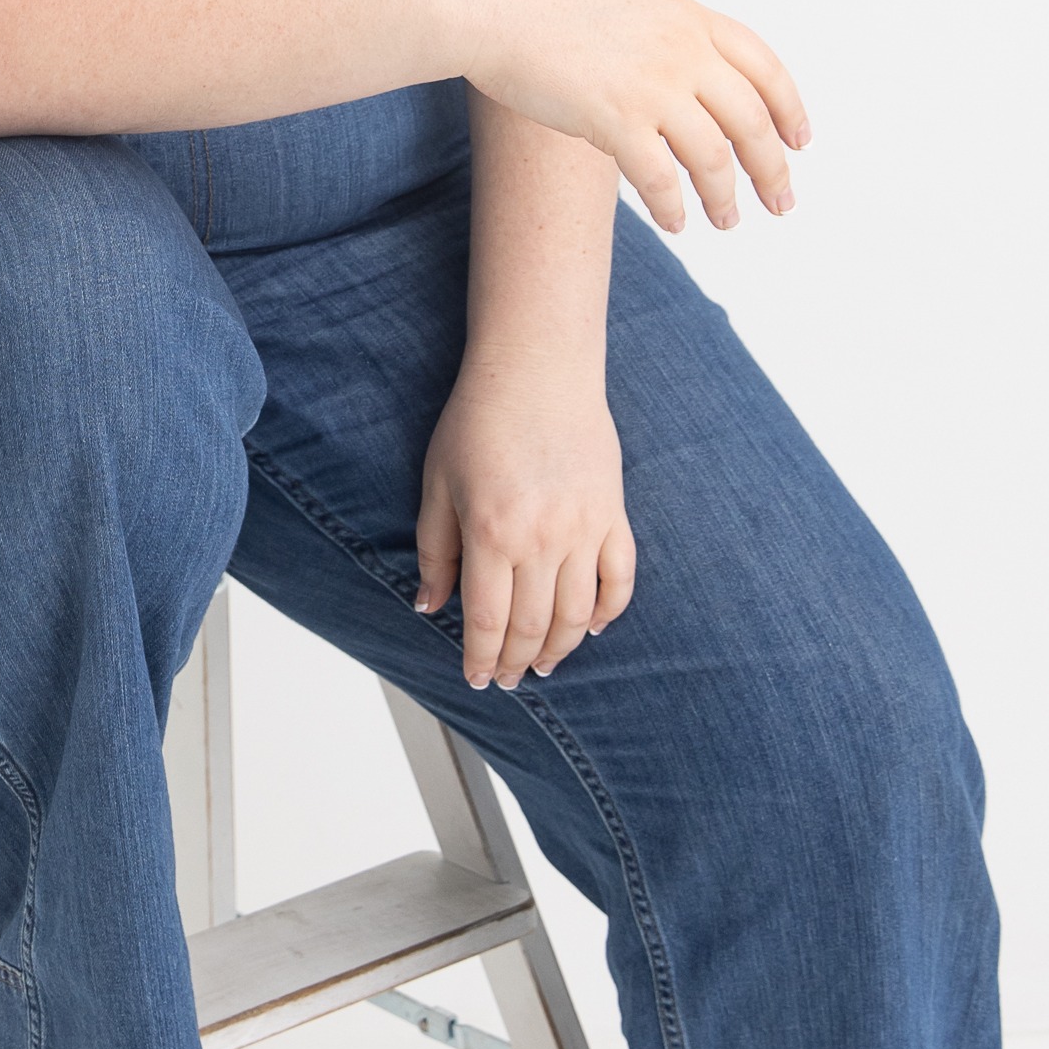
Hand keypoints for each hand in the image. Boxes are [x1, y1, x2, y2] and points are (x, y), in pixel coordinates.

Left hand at [416, 350, 634, 691]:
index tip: (475, 678)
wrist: (538, 370)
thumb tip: (429, 607)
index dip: (480, 658)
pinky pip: (619, 578)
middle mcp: (541, 539)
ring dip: (559, 649)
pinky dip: (607, 611)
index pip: (487, 621)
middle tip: (505, 679)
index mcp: (491, 534)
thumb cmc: (478, 420)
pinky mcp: (612, 515)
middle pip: (532, 626)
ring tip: (542, 665)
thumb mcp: (437, 484)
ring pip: (577, 614)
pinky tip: (591, 628)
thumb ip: (434, 551)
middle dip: (515, 662)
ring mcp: (584, 529)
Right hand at [467, 0, 807, 234]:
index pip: (765, 68)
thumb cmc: (544, 4)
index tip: (799, 143)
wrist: (493, 1)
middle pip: (751, 121)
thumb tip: (682, 88)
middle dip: (771, 169)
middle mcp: (682, 49)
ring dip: (725, 197)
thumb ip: (664, 38)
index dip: (789, 110)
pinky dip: (674, 207)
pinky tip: (676, 222)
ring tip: (726, 221)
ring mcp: (651, 84)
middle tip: (780, 203)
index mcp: (690, 18)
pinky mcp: (614, 118)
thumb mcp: (628, 4)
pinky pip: (661, 178)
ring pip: (713, 156)